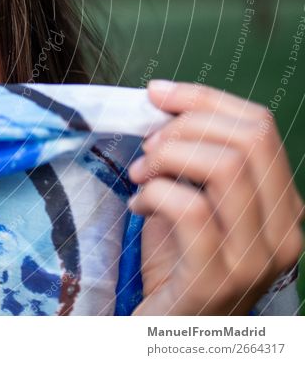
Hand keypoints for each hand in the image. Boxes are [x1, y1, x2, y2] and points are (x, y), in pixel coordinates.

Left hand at [127, 79, 304, 314]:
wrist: (170, 328)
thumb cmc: (179, 261)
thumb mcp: (195, 199)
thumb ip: (193, 156)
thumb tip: (163, 98)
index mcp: (285, 206)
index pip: (260, 126)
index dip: (204, 98)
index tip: (158, 94)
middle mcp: (285, 232)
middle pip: (247, 140)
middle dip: (184, 128)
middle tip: (147, 147)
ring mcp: (256, 259)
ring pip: (223, 168)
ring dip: (166, 159)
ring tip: (140, 175)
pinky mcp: (217, 278)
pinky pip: (188, 208)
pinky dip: (153, 194)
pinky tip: (137, 204)